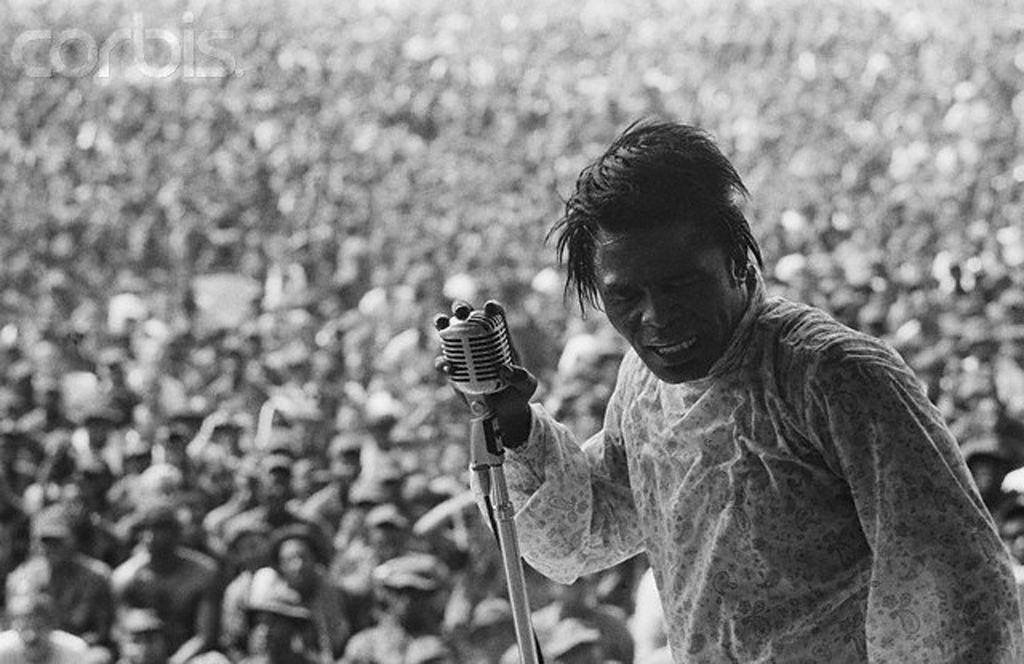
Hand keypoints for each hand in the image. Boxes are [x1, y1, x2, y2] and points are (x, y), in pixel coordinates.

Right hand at [434, 300, 537, 446]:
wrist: (503, 412)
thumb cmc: (519, 393)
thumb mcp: (526, 386)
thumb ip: (520, 378)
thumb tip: (503, 369)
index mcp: (500, 339)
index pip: (496, 316)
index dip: (492, 308)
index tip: (490, 307)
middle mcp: (479, 341)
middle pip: (467, 316)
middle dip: (461, 308)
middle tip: (461, 312)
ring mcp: (464, 354)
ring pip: (449, 333)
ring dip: (442, 324)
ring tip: (440, 323)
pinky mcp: (455, 370)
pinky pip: (444, 362)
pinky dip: (443, 362)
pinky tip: (448, 368)